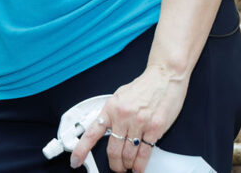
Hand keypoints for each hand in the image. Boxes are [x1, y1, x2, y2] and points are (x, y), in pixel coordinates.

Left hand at [70, 64, 188, 171]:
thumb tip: (104, 130)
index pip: (92, 133)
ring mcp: (139, 123)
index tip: (76, 160)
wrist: (165, 76)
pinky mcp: (155, 128)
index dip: (82, 149)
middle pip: (113, 150)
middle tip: (116, 167)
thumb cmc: (144, 86)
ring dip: (127, 165)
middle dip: (114, 164)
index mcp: (111, 108)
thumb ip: (112, 114)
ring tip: (128, 166)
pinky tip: (138, 167)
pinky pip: (145, 153)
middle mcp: (124, 116)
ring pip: (128, 155)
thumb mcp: (120, 97)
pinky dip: (140, 165)